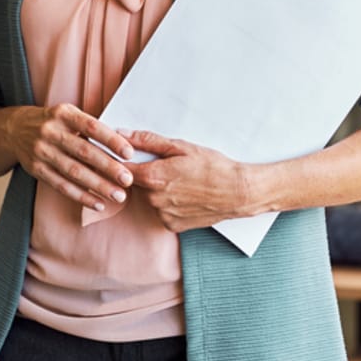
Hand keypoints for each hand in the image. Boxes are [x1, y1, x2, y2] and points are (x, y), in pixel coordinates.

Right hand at [3, 104, 135, 212]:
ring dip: (98, 185)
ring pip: (74, 172)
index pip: (91, 126)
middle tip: (128, 180)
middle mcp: (50, 131)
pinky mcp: (36, 169)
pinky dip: (81, 196)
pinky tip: (98, 203)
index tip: (129, 153)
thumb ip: (90, 127)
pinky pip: (61, 185)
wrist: (15, 128)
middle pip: (84, 151)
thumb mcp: (68, 115)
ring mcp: (41, 151)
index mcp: (63, 114)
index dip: (111, 140)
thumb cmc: (53, 122)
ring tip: (118, 195)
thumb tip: (122, 147)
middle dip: (108, 167)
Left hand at [125, 130, 256, 231]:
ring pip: (149, 197)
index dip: (122, 161)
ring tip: (180, 181)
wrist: (238, 192)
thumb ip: (147, 141)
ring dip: (157, 189)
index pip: (121, 169)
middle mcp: (154, 199)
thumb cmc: (212, 166)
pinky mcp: (172, 226)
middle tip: (167, 166)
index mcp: (153, 177)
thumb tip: (122, 133)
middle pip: (136, 183)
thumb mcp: (180, 147)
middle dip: (146, 173)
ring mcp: (163, 215)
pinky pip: (161, 211)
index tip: (127, 155)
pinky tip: (184, 195)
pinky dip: (167, 204)